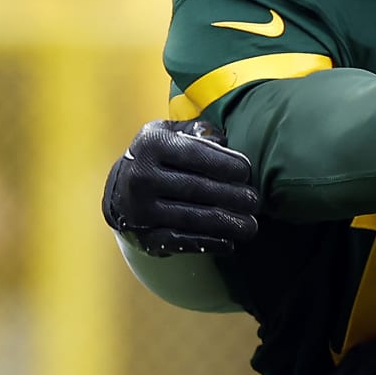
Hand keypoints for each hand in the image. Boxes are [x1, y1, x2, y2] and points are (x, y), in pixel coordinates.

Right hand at [103, 120, 259, 256]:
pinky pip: (180, 241)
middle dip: (231, 196)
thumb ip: (200, 131)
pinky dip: (207, 243)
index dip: (224, 164)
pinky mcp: (143, 235)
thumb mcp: (172, 133)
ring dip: (226, 223)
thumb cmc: (160, 156)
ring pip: (191, 218)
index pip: (195, 154)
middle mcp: (141, 176)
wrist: (120, 189)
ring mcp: (140, 209)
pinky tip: (229, 243)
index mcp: (152, 145)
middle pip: (196, 188)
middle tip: (254, 201)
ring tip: (250, 225)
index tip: (247, 172)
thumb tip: (223, 140)